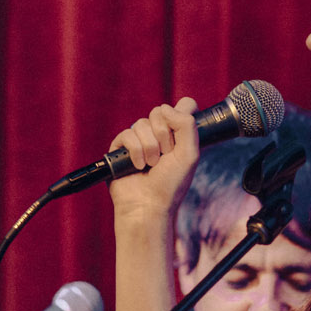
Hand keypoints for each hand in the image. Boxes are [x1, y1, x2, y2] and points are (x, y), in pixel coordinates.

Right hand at [107, 98, 199, 220]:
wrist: (148, 205)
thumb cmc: (171, 184)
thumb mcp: (190, 154)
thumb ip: (187, 125)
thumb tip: (165, 108)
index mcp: (178, 133)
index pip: (184, 105)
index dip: (183, 112)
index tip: (182, 132)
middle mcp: (159, 133)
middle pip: (160, 111)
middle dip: (164, 135)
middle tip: (165, 156)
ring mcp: (139, 139)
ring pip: (141, 123)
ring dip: (150, 147)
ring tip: (151, 165)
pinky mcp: (121, 146)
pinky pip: (127, 134)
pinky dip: (135, 151)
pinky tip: (138, 166)